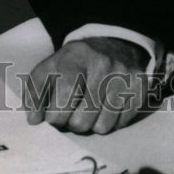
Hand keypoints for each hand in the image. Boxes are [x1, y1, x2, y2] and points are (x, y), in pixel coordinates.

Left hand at [25, 37, 149, 134]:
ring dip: (90, 125)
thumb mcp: (51, 67)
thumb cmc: (75, 62)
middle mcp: (103, 66)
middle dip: (70, 123)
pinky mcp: (140, 91)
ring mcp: (124, 79)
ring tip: (86, 110)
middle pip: (82, 119)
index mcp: (76, 57)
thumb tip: (33, 120)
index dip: (54, 115)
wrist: (113, 46)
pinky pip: (119, 126)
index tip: (51, 116)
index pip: (64, 96)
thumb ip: (36, 91)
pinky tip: (103, 109)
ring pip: (101, 127)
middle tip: (69, 115)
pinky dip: (108, 123)